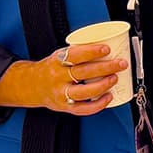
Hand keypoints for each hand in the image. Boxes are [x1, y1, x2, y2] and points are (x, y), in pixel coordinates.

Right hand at [0, 42, 127, 115]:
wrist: (32, 85)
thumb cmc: (51, 68)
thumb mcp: (59, 55)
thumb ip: (77, 52)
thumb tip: (104, 43)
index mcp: (56, 61)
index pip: (74, 55)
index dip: (91, 52)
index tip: (106, 49)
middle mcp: (58, 78)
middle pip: (83, 73)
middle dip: (105, 68)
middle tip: (120, 64)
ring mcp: (61, 94)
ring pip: (84, 92)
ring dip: (103, 85)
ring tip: (114, 78)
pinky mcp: (65, 106)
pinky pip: (83, 109)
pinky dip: (98, 104)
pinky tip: (108, 97)